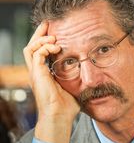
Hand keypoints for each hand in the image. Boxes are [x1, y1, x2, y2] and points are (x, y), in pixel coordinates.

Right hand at [24, 22, 79, 142]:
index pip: (40, 52)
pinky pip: (36, 53)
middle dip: (40, 34)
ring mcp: (35, 73)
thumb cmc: (67, 108)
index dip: (46, 41)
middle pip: (32, 46)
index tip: (56, 32)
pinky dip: (45, 47)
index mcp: (44, 74)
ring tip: (54, 37)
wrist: (60, 118)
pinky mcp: (37, 74)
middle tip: (49, 24)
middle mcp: (37, 72)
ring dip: (42, 39)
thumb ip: (78, 79)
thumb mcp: (75, 88)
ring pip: (30, 47)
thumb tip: (92, 76)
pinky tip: (56, 47)